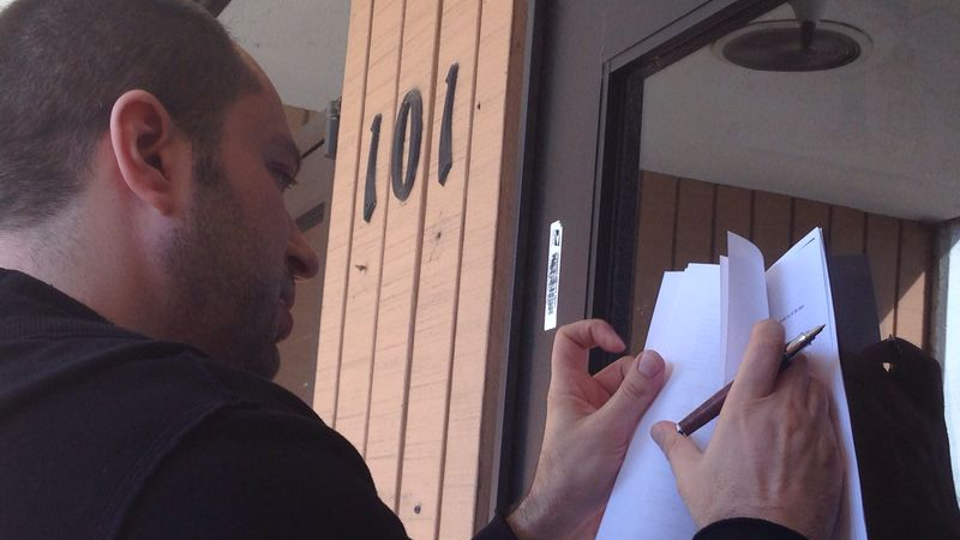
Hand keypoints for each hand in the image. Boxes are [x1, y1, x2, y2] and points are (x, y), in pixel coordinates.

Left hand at [507, 319, 666, 539]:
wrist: (567, 518)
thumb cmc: (568, 479)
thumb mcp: (606, 430)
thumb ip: (631, 395)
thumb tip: (652, 362)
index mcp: (569, 388)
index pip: (571, 341)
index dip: (593, 331)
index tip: (619, 342)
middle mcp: (585, 400)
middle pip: (617, 369)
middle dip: (639, 377)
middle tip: (659, 387)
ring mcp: (601, 419)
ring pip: (632, 395)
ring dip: (649, 402)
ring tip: (658, 416)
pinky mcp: (615, 439)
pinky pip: (638, 418)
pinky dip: (651, 421)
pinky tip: (659, 432)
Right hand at [651, 320, 842, 539]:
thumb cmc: (728, 508)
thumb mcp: (691, 475)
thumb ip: (675, 444)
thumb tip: (660, 430)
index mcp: (746, 406)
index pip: (766, 345)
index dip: (768, 332)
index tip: (765, 335)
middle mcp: (784, 410)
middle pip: (799, 364)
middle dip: (787, 366)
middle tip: (772, 381)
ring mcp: (813, 432)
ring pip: (818, 390)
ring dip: (805, 391)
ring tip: (787, 411)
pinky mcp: (832, 455)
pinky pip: (829, 424)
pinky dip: (817, 424)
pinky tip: (800, 443)